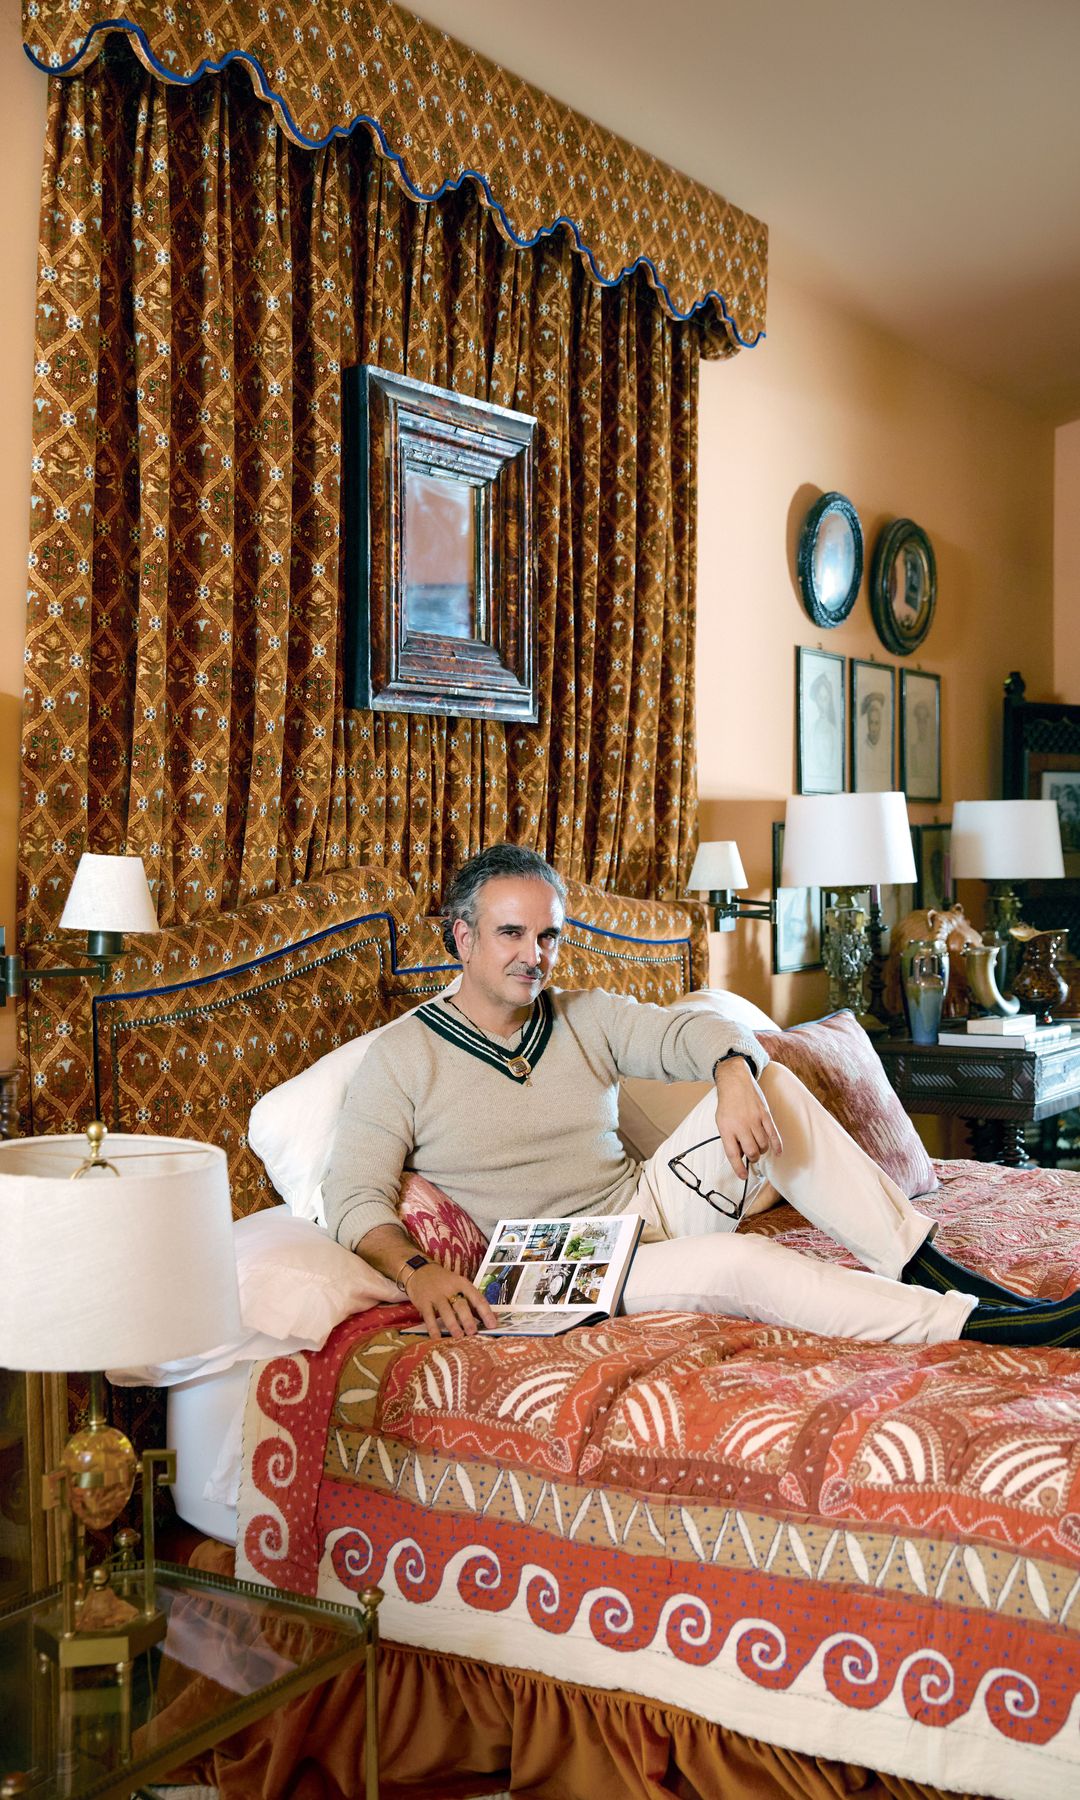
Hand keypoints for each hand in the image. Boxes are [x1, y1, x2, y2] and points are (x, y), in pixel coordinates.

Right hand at [405, 1261, 498, 1339]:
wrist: (420, 1270)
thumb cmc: (444, 1281)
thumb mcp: (459, 1286)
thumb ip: (471, 1302)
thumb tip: (488, 1318)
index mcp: (462, 1283)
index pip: (477, 1298)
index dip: (486, 1312)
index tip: (492, 1325)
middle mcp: (450, 1288)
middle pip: (460, 1304)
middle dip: (467, 1319)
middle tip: (473, 1332)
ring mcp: (436, 1295)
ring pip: (445, 1311)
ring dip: (452, 1324)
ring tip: (458, 1336)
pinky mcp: (423, 1301)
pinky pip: (429, 1316)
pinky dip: (433, 1328)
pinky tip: (437, 1338)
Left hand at [713, 1058, 782, 1179]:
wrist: (735, 1082)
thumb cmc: (727, 1104)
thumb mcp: (721, 1121)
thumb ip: (729, 1137)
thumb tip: (740, 1154)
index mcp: (726, 1128)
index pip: (733, 1154)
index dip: (738, 1168)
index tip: (743, 1176)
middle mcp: (741, 1125)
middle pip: (752, 1152)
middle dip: (753, 1158)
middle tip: (752, 1156)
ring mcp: (754, 1120)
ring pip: (763, 1145)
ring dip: (762, 1150)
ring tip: (758, 1147)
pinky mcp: (765, 1115)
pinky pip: (773, 1134)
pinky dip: (777, 1145)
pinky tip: (778, 1152)